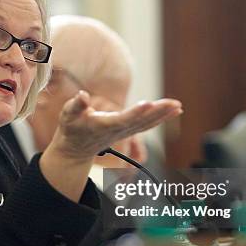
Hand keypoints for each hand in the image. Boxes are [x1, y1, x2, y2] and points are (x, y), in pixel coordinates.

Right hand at [50, 91, 181, 161]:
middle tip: (173, 104)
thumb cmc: (72, 130)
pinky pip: (148, 124)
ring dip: (164, 115)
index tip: (147, 104)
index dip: (135, 113)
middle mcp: (118, 130)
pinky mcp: (129, 130)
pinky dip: (162, 118)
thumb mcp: (68, 116)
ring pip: (147, 123)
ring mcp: (125, 132)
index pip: (122, 119)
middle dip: (157, 112)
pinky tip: (174, 111)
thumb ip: (76, 105)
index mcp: (104, 126)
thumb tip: (82, 96)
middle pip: (140, 122)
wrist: (76, 150)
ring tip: (178, 106)